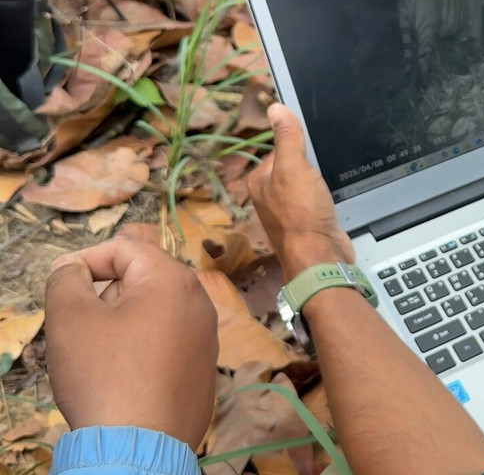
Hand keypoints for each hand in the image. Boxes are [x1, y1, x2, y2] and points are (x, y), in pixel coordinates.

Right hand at [45, 231, 217, 448]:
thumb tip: (72, 266)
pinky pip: (167, 342)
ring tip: (96, 354)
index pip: (126, 248)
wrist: (141, 449)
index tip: (61, 284)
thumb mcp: (72, 319)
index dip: (86, 259)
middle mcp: (200, 301)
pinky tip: (121, 376)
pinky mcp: (204, 368)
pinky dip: (142, 348)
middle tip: (77, 325)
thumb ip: (67, 280)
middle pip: (142, 279)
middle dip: (105, 294)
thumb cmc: (106, 375)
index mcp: (174, 280)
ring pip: (154, 313)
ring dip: (121, 323)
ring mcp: (207, 336)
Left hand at [249, 104, 353, 279]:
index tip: (314, 145)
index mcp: (259, 180)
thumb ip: (286, 137)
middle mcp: (269, 195)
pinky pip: (315, 198)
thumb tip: (275, 108)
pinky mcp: (307, 221)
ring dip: (319, 179)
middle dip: (310, 162)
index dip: (298, 144)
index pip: (279, 148)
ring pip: (305, 182)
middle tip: (325, 164)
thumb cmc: (302, 211)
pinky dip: (325, 195)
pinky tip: (333, 196)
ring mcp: (288, 210)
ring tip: (329, 180)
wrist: (320, 255)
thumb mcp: (294, 166)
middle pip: (293, 165)